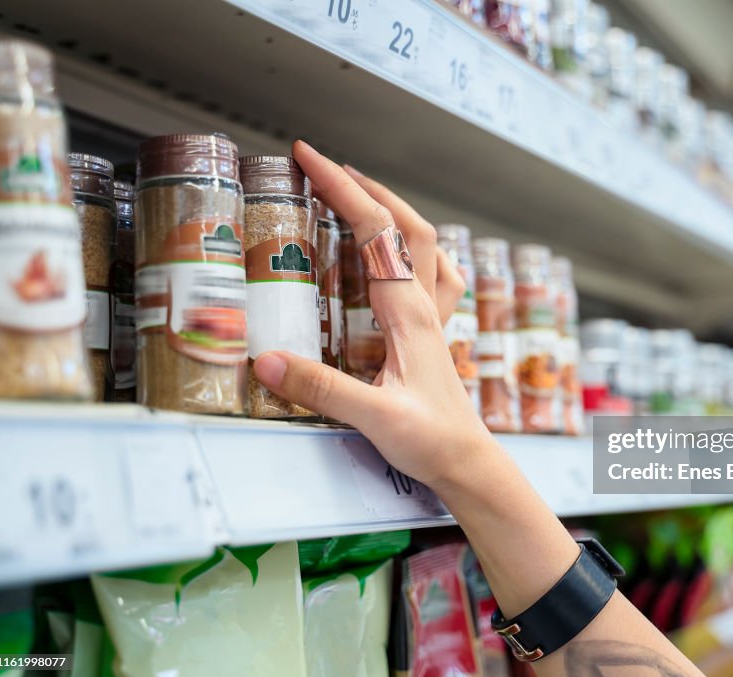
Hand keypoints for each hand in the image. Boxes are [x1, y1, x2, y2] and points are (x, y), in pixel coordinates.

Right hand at [253, 141, 496, 487]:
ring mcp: (432, 318)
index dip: (342, 189)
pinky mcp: (431, 335)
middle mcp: (423, 306)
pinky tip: (404, 254)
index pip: (375, 233)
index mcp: (407, 313)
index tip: (309, 157)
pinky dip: (416, 250)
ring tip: (360, 192)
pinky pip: (433, 275)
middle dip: (364, 187)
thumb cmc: (431, 441)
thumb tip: (265, 358)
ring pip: (423, 244)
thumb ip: (320, 388)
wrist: (467, 463)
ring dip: (393, 210)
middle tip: (324, 165)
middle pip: (404, 225)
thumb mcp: (372, 417)